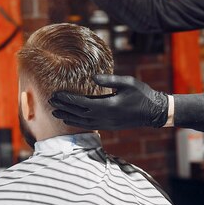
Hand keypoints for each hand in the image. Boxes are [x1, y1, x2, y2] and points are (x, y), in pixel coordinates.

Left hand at [49, 74, 169, 129]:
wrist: (154, 112)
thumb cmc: (142, 94)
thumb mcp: (127, 83)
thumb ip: (109, 80)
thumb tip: (92, 77)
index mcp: (108, 106)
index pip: (82, 103)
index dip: (67, 99)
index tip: (56, 95)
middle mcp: (105, 117)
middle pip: (78, 114)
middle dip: (63, 108)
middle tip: (49, 102)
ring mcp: (107, 124)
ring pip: (82, 122)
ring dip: (68, 117)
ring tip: (55, 112)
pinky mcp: (109, 127)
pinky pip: (89, 126)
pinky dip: (77, 123)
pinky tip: (71, 119)